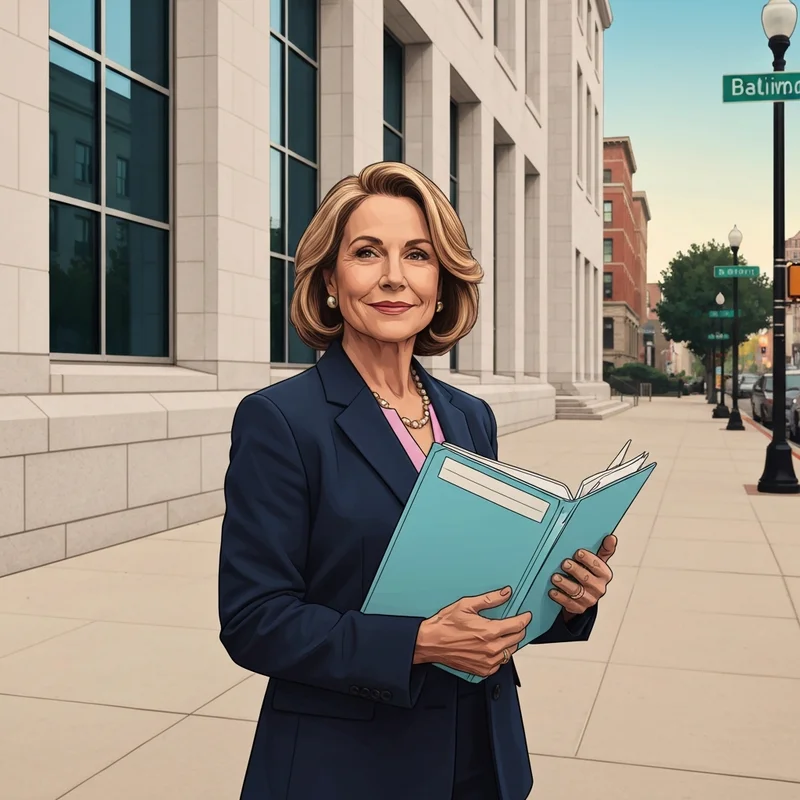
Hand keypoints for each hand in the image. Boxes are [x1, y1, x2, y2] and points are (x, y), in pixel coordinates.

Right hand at [413, 587, 530, 676]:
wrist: (430, 643)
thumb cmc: (445, 624)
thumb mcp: (466, 605)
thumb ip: (489, 599)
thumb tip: (506, 593)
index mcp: (489, 632)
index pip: (517, 626)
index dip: (525, 619)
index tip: (526, 615)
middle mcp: (491, 649)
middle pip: (517, 639)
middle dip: (519, 629)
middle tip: (515, 622)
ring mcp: (487, 662)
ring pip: (510, 652)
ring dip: (511, 642)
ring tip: (504, 634)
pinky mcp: (482, 670)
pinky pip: (500, 663)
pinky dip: (500, 655)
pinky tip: (493, 646)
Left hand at [549, 534, 615, 619]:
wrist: (585, 597)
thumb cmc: (590, 574)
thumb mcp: (597, 562)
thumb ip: (604, 550)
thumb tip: (612, 537)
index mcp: (604, 575)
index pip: (598, 566)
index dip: (588, 559)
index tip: (577, 553)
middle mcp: (598, 588)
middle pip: (586, 578)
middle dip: (575, 570)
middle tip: (564, 564)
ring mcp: (589, 599)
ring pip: (576, 591)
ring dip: (565, 584)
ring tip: (555, 577)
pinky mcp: (579, 608)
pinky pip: (569, 603)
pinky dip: (560, 597)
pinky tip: (553, 591)